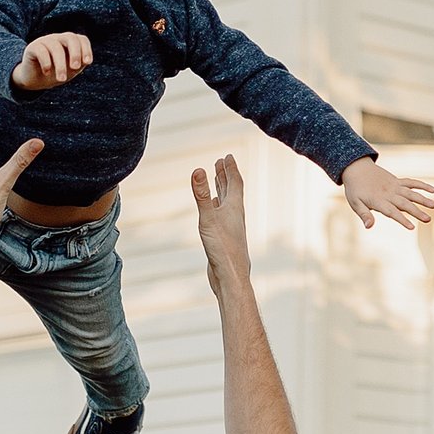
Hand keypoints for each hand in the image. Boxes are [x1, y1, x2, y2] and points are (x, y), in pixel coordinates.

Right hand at [10, 31, 92, 91]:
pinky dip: (46, 62)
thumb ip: (78, 65)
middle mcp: (58, 39)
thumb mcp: (70, 71)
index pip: (81, 39)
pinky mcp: (33, 47)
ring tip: (61, 79)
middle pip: (70, 38)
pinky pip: (41, 51)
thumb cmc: (55, 73)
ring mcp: (45, 41)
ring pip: (56, 47)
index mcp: (70, 43)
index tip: (87, 63)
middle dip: (75, 53)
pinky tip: (46, 73)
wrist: (34, 80)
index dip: (86, 49)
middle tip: (75, 68)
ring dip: (60, 65)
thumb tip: (85, 61)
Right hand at [191, 154, 251, 294]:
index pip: (235, 183)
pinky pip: (221, 215)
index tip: (227, 156)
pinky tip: (214, 207)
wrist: (231, 277)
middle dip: (226, 175)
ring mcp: (230, 227)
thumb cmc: (222, 248)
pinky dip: (217, 206)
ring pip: (227, 202)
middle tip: (221, 162)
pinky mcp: (224, 237)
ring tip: (217, 179)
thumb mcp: (208, 218)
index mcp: (235, 208)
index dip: (230, 168)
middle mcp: (235, 215)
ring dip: (222, 189)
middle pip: (232, 190)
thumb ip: (201, 194)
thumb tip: (198, 169)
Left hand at [341, 158, 433, 230]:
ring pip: (411, 193)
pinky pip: (411, 182)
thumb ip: (364, 215)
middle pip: (405, 204)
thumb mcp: (355, 203)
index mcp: (378, 200)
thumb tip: (369, 227)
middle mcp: (389, 193)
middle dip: (417, 212)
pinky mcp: (397, 181)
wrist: (356, 167)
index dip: (402, 219)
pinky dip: (422, 185)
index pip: (392, 212)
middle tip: (428, 219)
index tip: (412, 227)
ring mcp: (394, 186)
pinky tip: (433, 190)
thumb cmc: (355, 189)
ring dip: (423, 199)